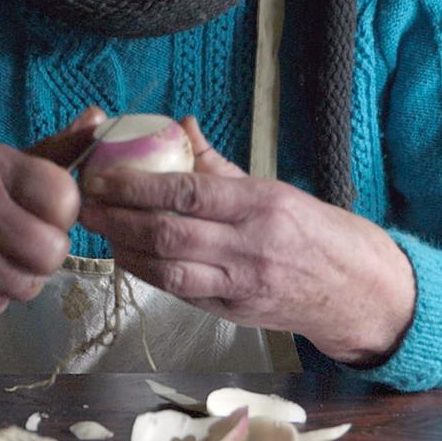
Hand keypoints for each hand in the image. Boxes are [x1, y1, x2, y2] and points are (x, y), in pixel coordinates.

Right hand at [0, 108, 101, 339]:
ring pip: (30, 284)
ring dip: (20, 278)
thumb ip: (54, 150)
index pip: (65, 196)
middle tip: (19, 241)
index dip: (63, 212)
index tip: (43, 211)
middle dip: (45, 254)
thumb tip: (101, 120)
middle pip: (53, 250)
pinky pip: (0, 304)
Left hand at [77, 119, 415, 366]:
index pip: (189, 192)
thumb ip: (220, 164)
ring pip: (168, 270)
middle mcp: (250, 247)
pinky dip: (149, 275)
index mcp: (261, 205)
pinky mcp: (233, 314)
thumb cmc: (313, 231)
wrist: (355, 290)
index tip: (104, 174)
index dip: (138, 185)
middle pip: (169, 234)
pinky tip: (128, 258)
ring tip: (99, 232)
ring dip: (125, 251)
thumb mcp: (273, 188)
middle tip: (86, 204)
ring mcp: (240, 285)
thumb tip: (179, 127)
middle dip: (118, 219)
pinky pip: (181, 293)